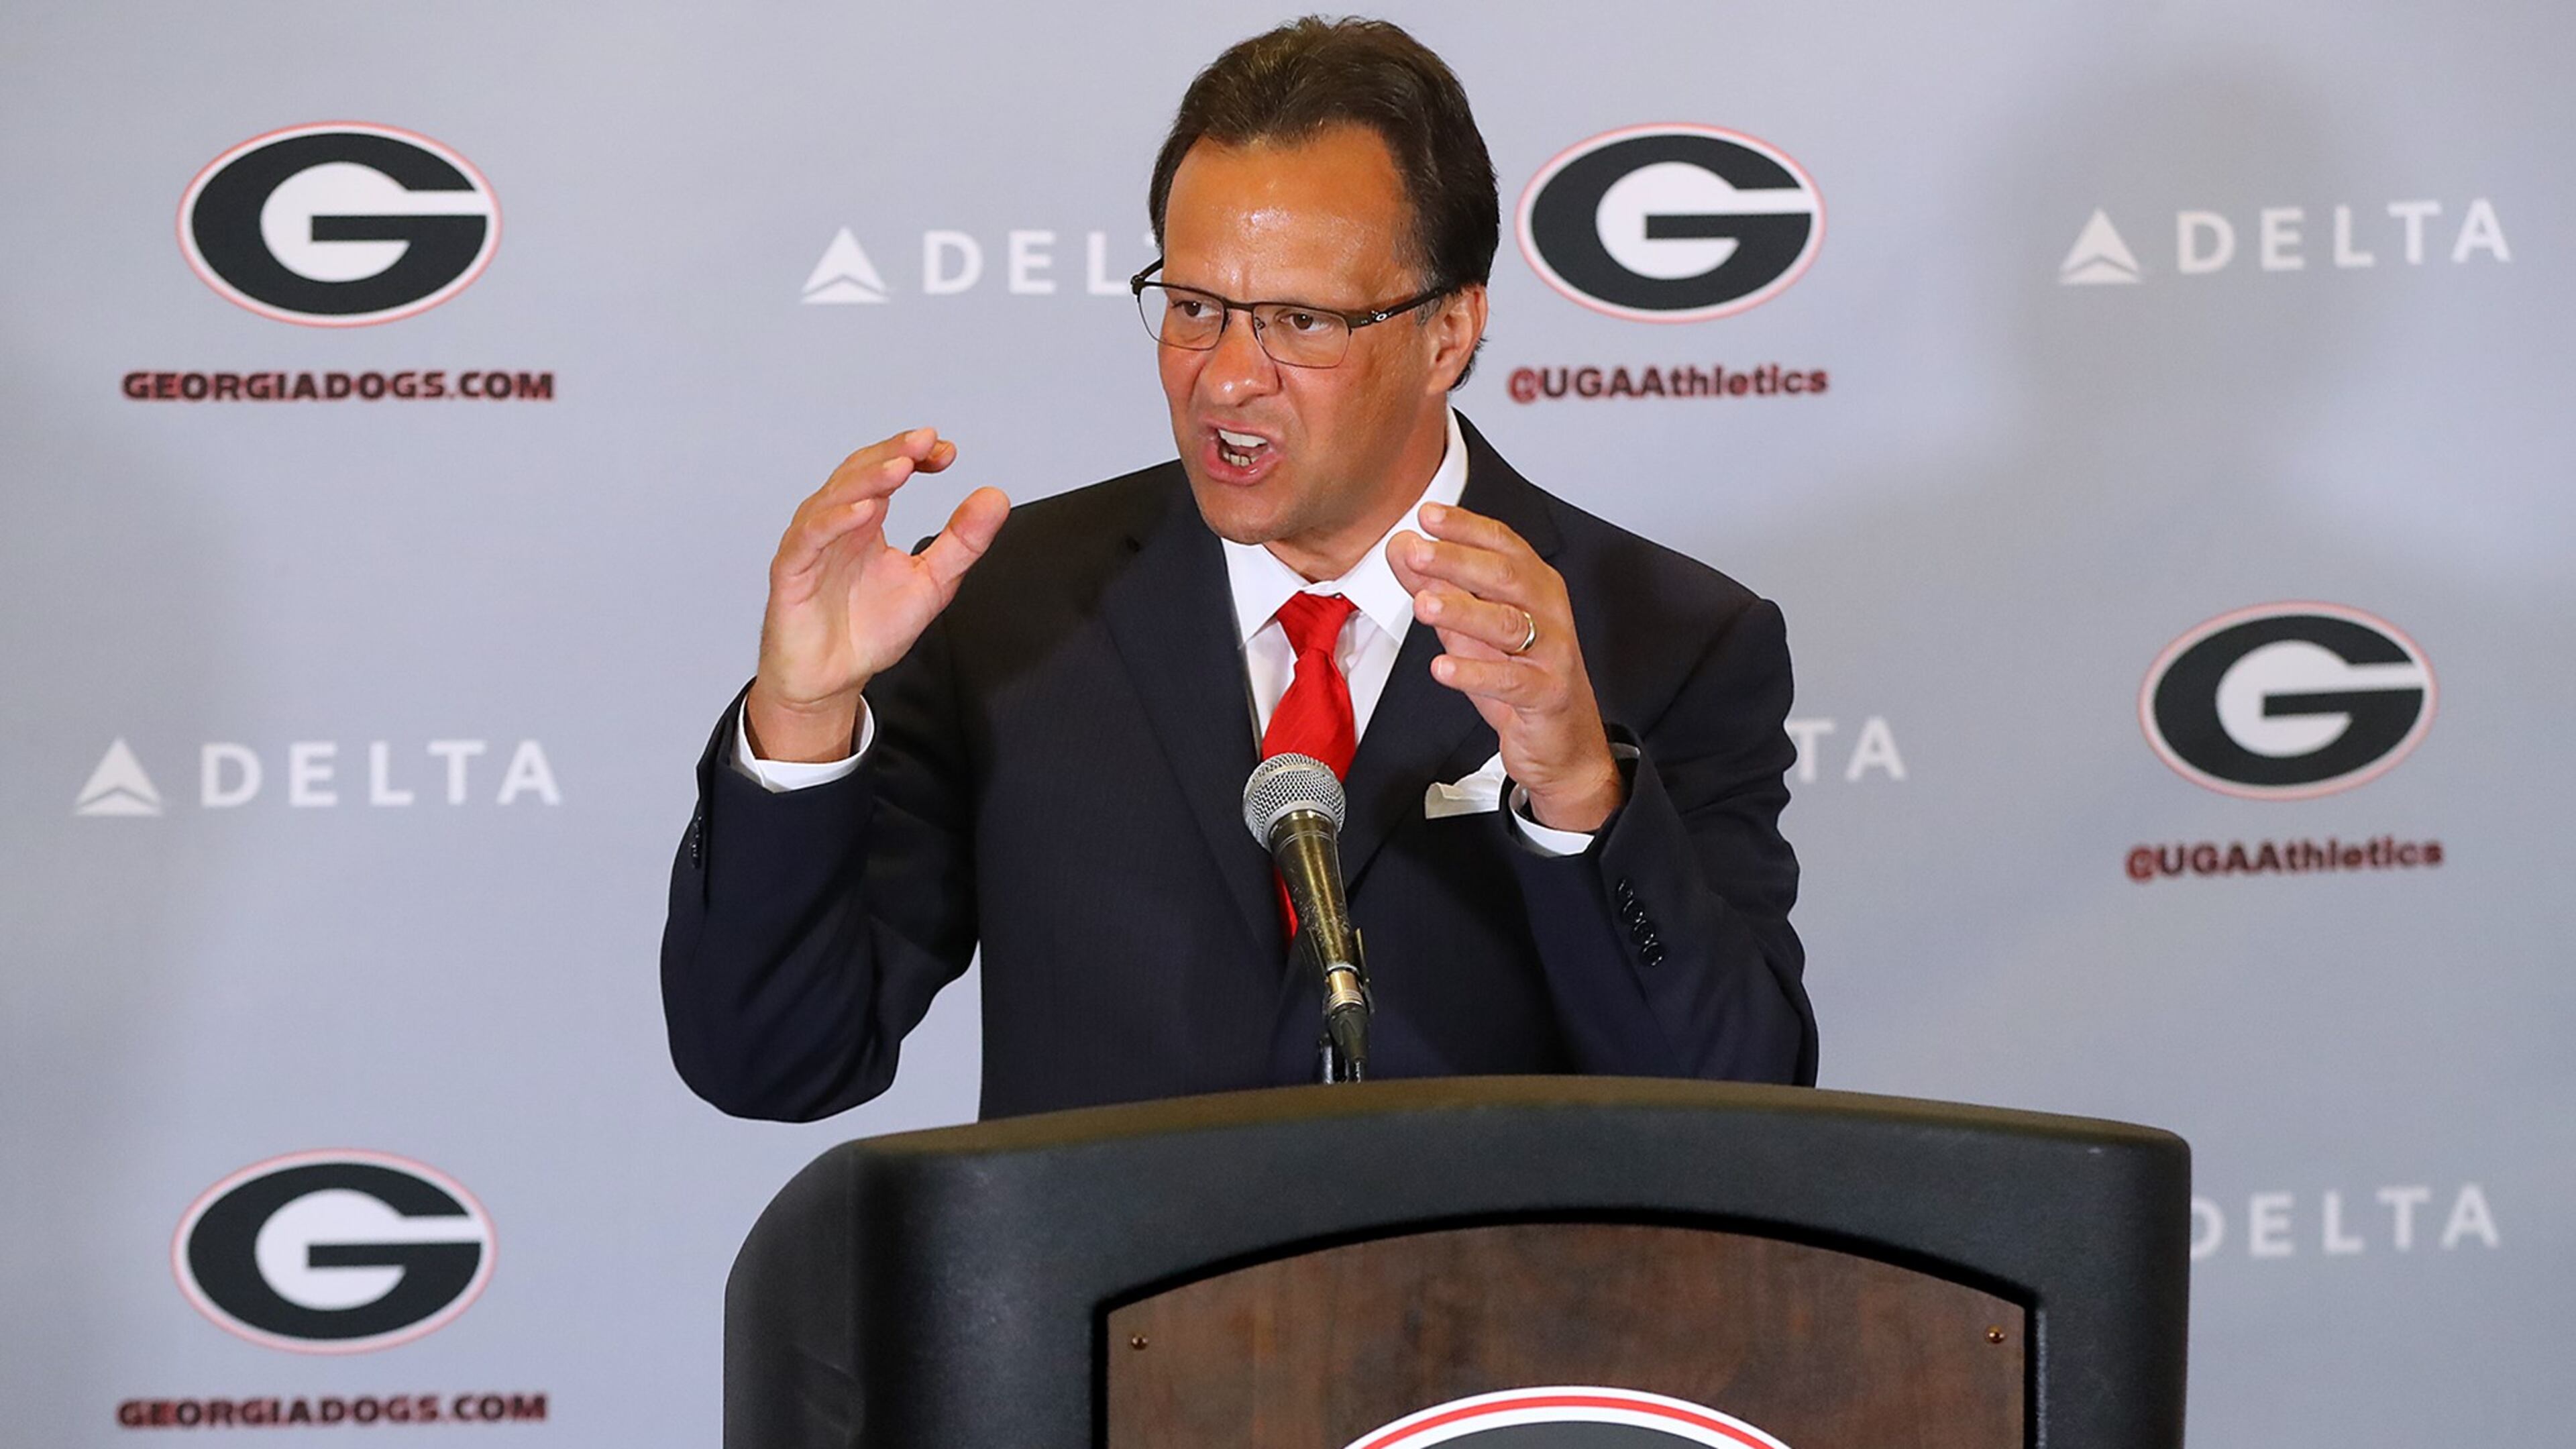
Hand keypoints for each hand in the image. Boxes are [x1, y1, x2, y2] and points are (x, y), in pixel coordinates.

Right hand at [745, 428, 1009, 761]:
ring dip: (868, 479)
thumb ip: (962, 542)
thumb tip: (995, 497)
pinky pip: (810, 539)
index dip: (912, 454)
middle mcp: (835, 525)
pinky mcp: (792, 573)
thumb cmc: (870, 629)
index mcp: (865, 522)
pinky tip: (864, 510)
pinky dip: (835, 521)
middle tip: (925, 441)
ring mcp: (811, 545)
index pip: (885, 471)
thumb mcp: (932, 583)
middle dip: (893, 453)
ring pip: (834, 498)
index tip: (946, 451)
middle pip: (859, 473)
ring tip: (901, 467)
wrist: (832, 678)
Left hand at [1389, 502, 1623, 831]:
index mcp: (1536, 587)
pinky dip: (1475, 673)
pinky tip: (1443, 668)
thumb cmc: (1520, 678)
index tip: (1428, 515)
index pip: (1502, 545)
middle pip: (1505, 577)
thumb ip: (1439, 590)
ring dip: (1463, 611)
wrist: (1565, 743)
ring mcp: (1552, 654)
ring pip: (1508, 624)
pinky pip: (1511, 681)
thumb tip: (1402, 550)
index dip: (1466, 527)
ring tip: (1424, 605)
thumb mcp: (1472, 631)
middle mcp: (1549, 613)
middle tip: (1417, 552)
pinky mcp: (1548, 694)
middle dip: (1458, 561)